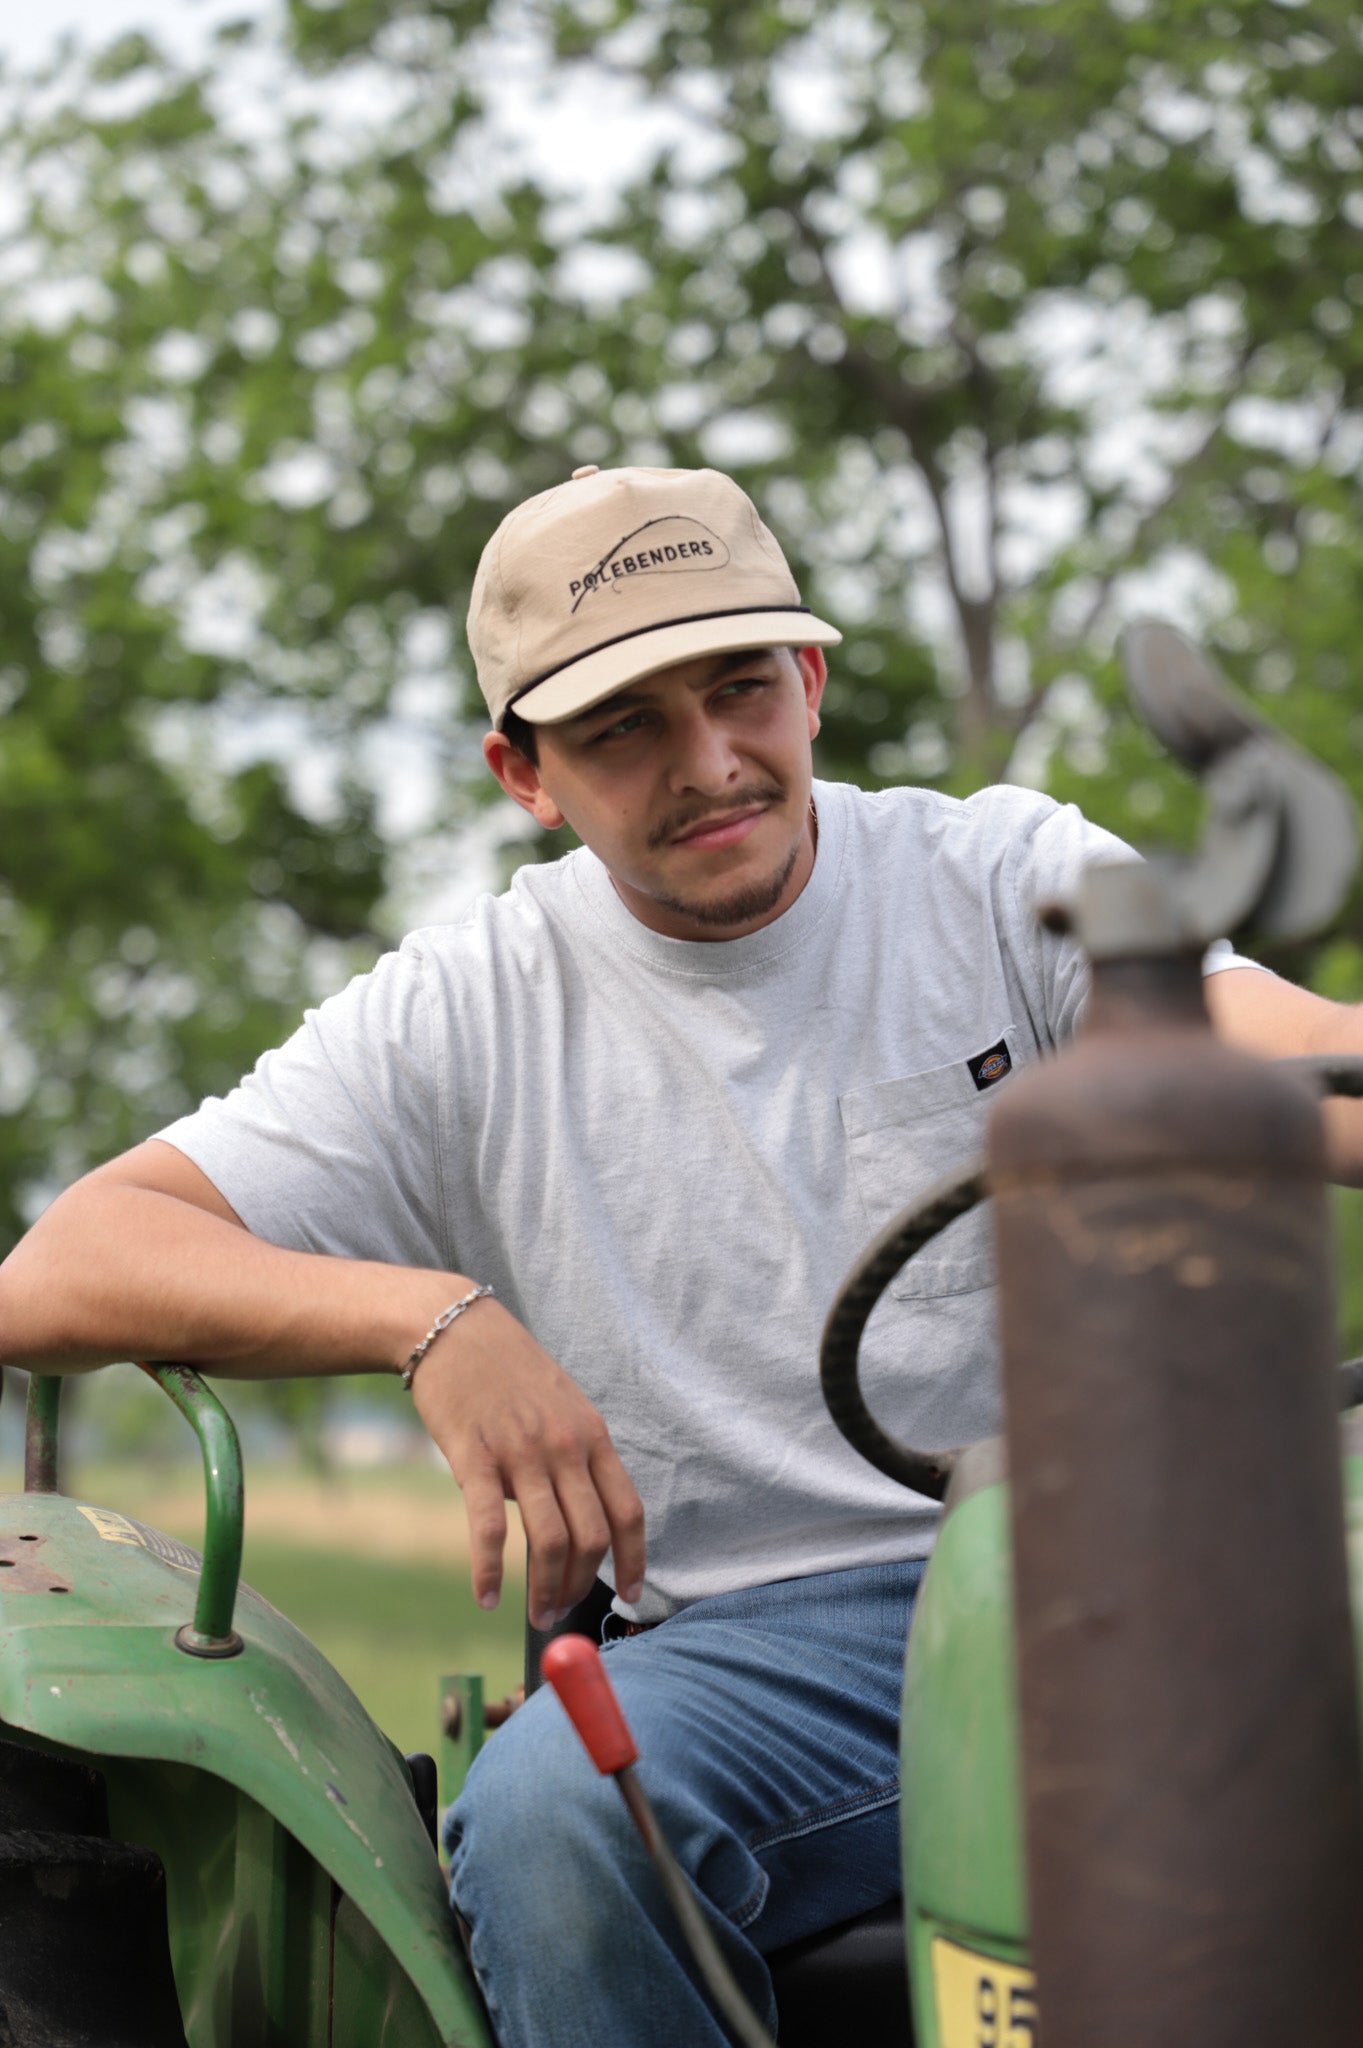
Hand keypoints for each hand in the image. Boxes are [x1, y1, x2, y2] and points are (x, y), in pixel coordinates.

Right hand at [409, 1295, 645, 1628]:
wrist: (452, 1328)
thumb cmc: (507, 1372)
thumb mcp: (562, 1405)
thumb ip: (576, 1456)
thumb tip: (579, 1517)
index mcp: (592, 1434)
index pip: (628, 1511)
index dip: (635, 1560)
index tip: (633, 1595)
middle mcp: (565, 1445)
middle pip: (592, 1536)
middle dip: (582, 1586)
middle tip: (562, 1612)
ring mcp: (521, 1451)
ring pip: (550, 1539)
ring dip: (546, 1589)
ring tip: (537, 1616)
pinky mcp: (474, 1456)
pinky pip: (488, 1528)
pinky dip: (489, 1571)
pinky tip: (486, 1597)